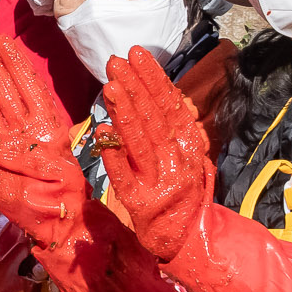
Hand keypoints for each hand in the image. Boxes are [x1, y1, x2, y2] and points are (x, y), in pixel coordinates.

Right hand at [0, 38, 96, 248]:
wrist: (54, 223)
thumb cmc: (62, 195)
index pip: (27, 87)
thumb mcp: (51, 170)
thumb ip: (22, 154)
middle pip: (3, 91)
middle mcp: (21, 132)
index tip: (3, 40)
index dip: (15, 63)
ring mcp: (2, 146)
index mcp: (44, 128)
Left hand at [94, 49, 216, 262]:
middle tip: (115, 61)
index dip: (153, 78)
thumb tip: (155, 87)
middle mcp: (177, 160)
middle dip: (134, 86)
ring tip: (110, 86)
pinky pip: (125, 173)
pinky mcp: (140, 202)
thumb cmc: (183, 190)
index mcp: (189, 144)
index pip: (169, 104)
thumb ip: (173, 124)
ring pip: (140, 141)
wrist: (188, 237)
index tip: (136, 53)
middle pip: (153, 117)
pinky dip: (114, 152)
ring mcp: (159, 181)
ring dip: (125, 112)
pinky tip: (103, 130)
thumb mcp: (188, 154)